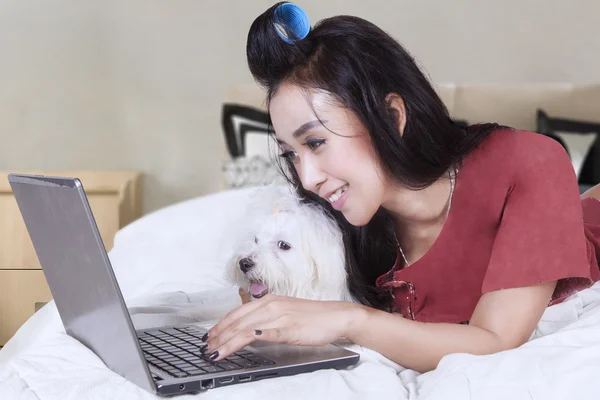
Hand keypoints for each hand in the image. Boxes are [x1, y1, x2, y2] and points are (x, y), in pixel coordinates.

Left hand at [202, 294, 360, 360]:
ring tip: (215, 352)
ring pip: (245, 328)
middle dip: (218, 336)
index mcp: (269, 300)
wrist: (336, 316)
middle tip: (205, 348)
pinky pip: (264, 333)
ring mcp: (279, 316)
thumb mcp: (285, 313)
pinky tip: (238, 344)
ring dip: (227, 342)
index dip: (220, 325)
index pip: (237, 313)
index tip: (209, 337)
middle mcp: (271, 305)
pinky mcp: (288, 328)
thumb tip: (251, 330)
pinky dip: (248, 339)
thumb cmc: (313, 317)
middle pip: (237, 321)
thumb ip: (268, 318)